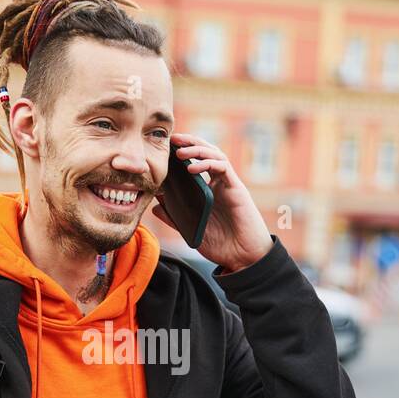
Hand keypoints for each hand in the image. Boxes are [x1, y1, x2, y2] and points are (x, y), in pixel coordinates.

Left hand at [151, 132, 272, 273]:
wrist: (244, 258)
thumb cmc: (222, 245)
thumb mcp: (191, 230)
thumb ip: (175, 217)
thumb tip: (155, 205)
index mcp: (208, 190)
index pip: (195, 163)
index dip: (182, 152)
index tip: (164, 148)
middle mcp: (219, 183)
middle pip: (206, 153)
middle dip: (189, 142)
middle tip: (171, 139)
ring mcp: (228, 185)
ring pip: (215, 155)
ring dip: (197, 149)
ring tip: (179, 151)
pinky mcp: (237, 189)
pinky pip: (223, 168)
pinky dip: (207, 163)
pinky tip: (192, 168)